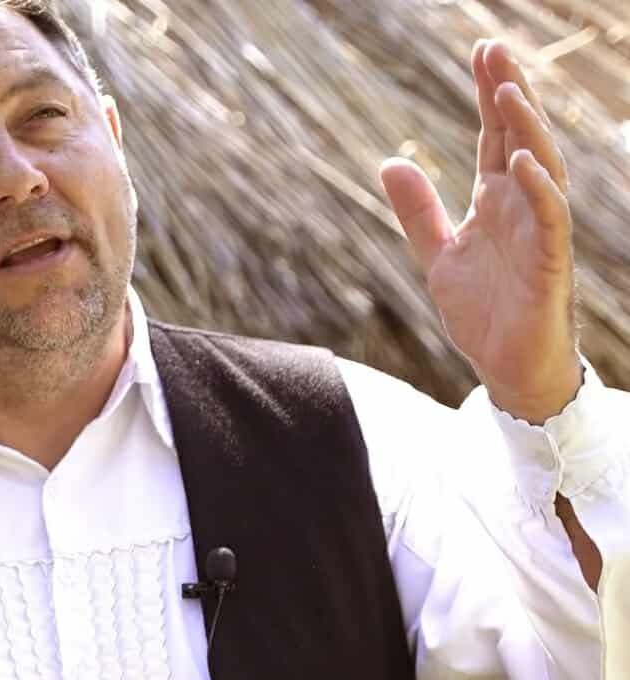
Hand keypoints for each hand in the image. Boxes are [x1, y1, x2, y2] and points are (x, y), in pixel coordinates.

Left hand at [380, 39, 581, 422]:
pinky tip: (520, 160)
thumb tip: (391, 162)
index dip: (489, 96)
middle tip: (495, 50)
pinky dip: (537, 188)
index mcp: (496, 202)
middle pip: (520, 139)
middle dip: (509, 95)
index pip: (495, 137)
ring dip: (526, 128)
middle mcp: (522, 208)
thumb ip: (418, 212)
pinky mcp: (549, 264)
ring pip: (539, 168)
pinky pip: (548, 218)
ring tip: (507, 90)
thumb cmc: (483, 312)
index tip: (482, 52)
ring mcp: (539, 233)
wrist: (506, 368)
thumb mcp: (438, 255)